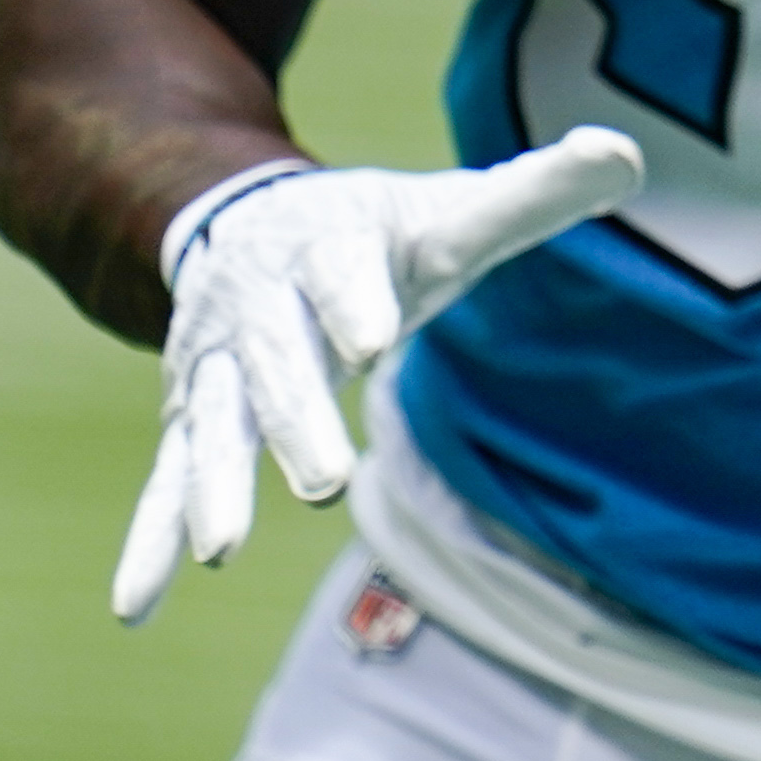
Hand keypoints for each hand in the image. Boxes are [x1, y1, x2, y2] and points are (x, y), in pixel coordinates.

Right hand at [110, 129, 642, 621]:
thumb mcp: (449, 207)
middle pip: (276, 364)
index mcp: (330, 246)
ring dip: (215, 487)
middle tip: (323, 481)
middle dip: (295, 420)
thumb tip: (623, 154)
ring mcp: (217, 366)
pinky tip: (137, 607)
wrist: (252, 222)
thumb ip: (532, 193)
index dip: (357, 300)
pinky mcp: (194, 416)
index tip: (375, 335)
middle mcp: (261, 307)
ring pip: (213, 428)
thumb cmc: (378, 231)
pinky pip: (165, 479)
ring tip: (225, 549)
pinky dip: (149, 540)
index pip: (344, 272)